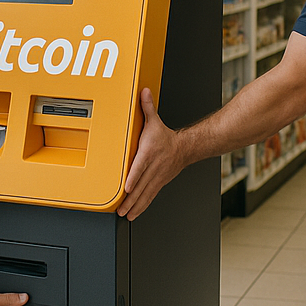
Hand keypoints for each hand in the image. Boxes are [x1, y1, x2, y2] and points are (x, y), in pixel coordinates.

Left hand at [117, 89, 185, 220]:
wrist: (185, 148)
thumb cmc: (166, 137)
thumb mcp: (155, 121)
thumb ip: (147, 107)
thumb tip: (143, 91)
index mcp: (150, 153)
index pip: (140, 166)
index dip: (134, 177)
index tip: (127, 187)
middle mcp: (154, 167)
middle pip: (141, 185)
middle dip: (131, 199)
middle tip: (120, 209)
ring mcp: (157, 177)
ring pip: (145, 194)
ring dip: (135, 206)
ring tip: (125, 215)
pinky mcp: (159, 183)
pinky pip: (150, 196)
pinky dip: (142, 206)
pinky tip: (134, 214)